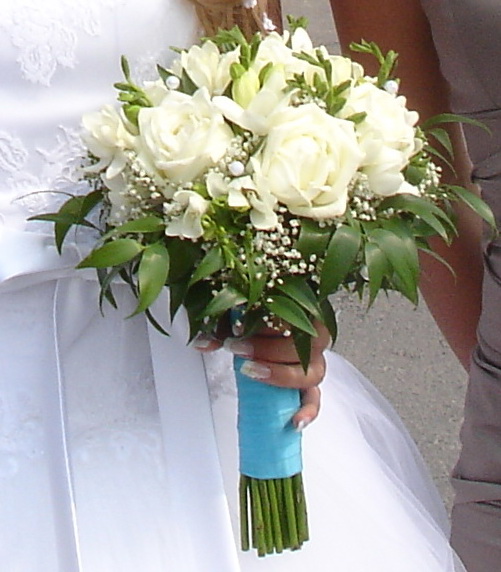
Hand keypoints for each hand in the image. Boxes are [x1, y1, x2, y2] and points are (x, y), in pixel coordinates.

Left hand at [194, 321, 329, 428]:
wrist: (263, 340)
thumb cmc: (254, 325)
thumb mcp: (237, 320)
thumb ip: (221, 328)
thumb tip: (201, 343)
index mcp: (301, 314)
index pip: (294, 314)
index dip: (268, 321)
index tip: (240, 326)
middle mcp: (313, 340)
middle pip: (304, 344)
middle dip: (268, 348)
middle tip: (238, 348)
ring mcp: (313, 365)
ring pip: (311, 373)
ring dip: (281, 374)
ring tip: (252, 372)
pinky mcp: (309, 388)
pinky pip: (314, 400)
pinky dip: (308, 411)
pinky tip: (294, 421)